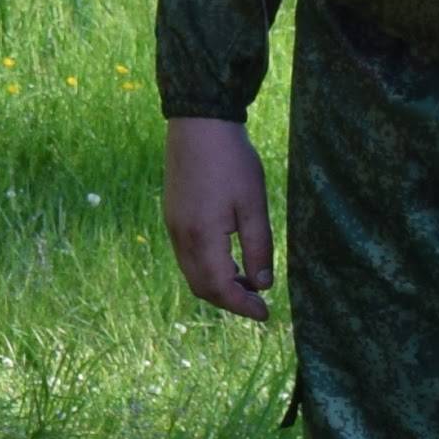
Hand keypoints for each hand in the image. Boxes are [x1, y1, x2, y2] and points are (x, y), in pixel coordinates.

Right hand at [163, 115, 273, 322]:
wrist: (199, 125)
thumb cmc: (232, 162)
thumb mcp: (253, 205)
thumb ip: (258, 248)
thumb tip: (263, 284)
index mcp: (202, 236)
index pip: (219, 287)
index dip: (242, 306)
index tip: (266, 314)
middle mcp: (181, 236)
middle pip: (201, 287)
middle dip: (230, 300)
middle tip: (259, 302)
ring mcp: (173, 226)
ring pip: (192, 273)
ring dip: (218, 285)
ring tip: (248, 282)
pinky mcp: (172, 215)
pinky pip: (187, 256)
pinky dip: (207, 268)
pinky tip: (229, 259)